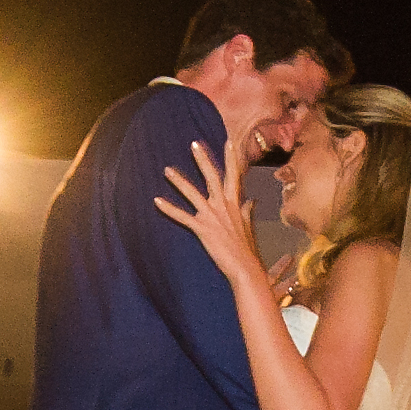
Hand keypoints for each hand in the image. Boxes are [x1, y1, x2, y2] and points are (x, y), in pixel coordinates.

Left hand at [152, 135, 267, 289]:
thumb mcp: (249, 227)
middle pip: (212, 176)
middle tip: (194, 144)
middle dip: (203, 159)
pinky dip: (169, 208)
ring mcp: (212, 216)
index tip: (229, 141)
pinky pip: (182, 216)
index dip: (232, 158)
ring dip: (179, 181)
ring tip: (166, 170)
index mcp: (235, 203)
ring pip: (193, 193)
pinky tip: (157, 200)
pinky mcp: (202, 228)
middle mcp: (223, 205)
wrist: (245, 268)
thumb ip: (248, 211)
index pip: (234, 175)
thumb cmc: (248, 250)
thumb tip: (253, 201)